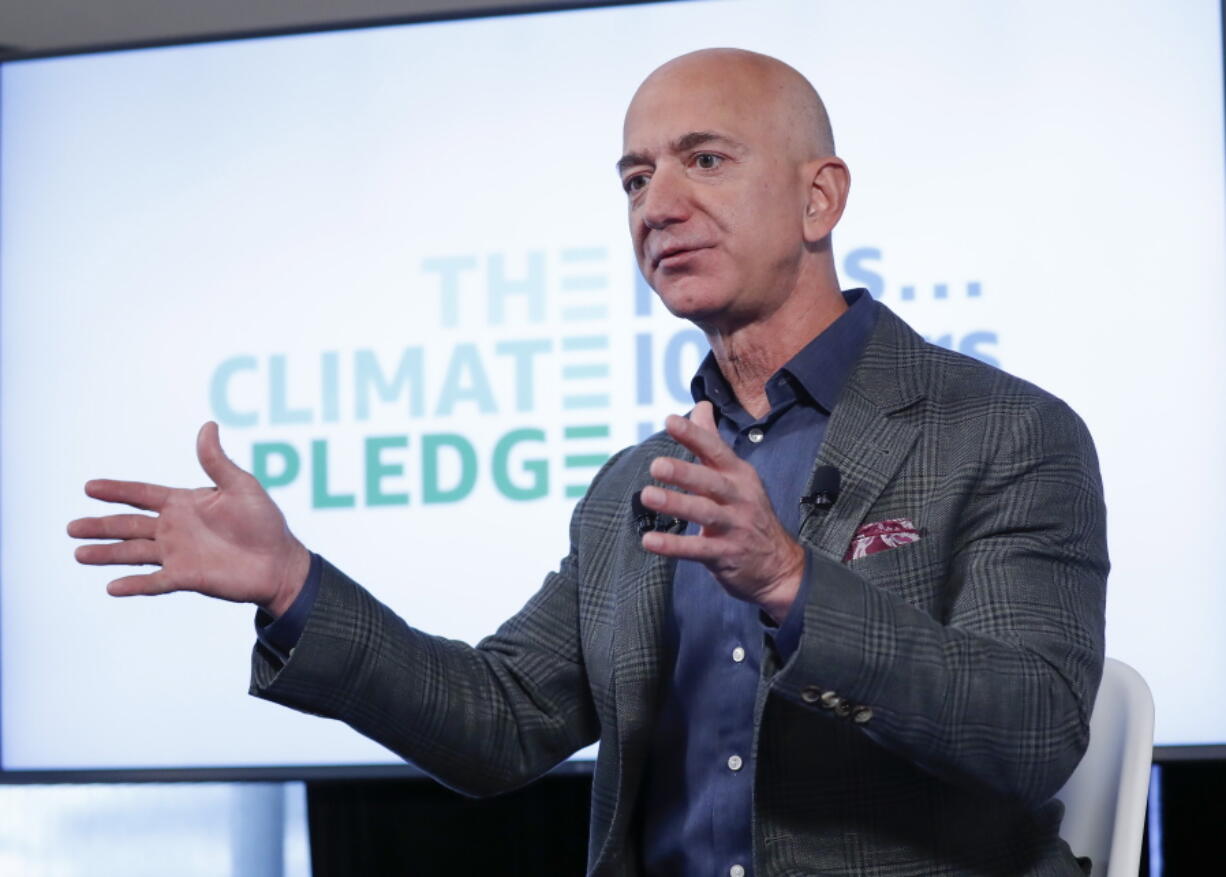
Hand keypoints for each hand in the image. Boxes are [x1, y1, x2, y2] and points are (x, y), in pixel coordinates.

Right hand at [67, 422, 309, 617]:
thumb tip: (208, 426)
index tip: (90, 487)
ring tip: (79, 553)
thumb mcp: (242, 486)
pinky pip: (154, 581)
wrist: (280, 562)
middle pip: (129, 525)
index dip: (117, 490)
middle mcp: (175, 528)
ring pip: (133, 552)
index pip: (143, 494)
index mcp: (185, 503)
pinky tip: (113, 587)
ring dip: (107, 553)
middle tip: (72, 527)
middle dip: (101, 525)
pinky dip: (134, 584)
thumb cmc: (265, 522)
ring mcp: (178, 553)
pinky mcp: (186, 577)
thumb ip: (217, 461)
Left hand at [640, 401, 804, 622]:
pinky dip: (673, 546)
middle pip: (710, 481)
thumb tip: (701, 406)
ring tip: (648, 496)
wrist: (779, 565)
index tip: (670, 421)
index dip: (694, 435)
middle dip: (684, 472)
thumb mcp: (737, 475)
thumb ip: (713, 442)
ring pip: (704, 513)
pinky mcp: (726, 554)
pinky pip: (697, 550)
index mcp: (739, 475)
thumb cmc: (749, 513)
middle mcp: (739, 497)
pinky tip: (650, 541)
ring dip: (676, 504)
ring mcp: (734, 526)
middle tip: (656, 465)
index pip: (716, 450)